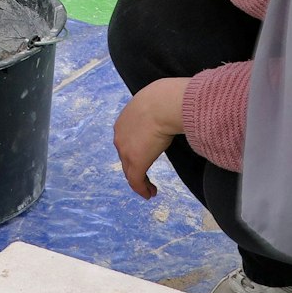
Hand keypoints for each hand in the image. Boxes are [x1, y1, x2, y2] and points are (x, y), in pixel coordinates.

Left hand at [113, 78, 188, 198]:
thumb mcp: (156, 102)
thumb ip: (157, 110)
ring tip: (150, 190)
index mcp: (124, 122)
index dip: (135, 151)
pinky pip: (136, 181)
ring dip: (140, 182)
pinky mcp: (136, 162)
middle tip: (145, 179)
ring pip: (130, 171)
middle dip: (135, 169)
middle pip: (126, 158)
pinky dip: (142, 189)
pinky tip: (150, 194)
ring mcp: (126, 151)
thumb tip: (171, 107)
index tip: (146, 156)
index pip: (127, 141)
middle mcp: (120, 137)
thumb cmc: (165, 98)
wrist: (163, 104)